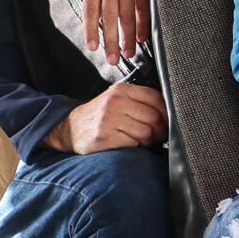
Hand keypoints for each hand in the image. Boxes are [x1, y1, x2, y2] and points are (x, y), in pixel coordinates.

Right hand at [43, 84, 165, 153]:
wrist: (71, 129)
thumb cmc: (98, 116)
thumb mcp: (115, 99)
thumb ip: (137, 100)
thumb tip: (167, 111)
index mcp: (120, 90)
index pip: (155, 97)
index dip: (166, 112)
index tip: (167, 121)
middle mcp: (115, 102)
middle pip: (153, 117)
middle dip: (160, 130)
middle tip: (158, 136)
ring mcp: (109, 120)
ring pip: (145, 132)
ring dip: (148, 140)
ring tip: (143, 141)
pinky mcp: (105, 137)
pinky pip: (133, 143)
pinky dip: (136, 146)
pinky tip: (131, 144)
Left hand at [81, 0, 159, 64]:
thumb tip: (96, 4)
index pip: (90, 8)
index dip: (91, 29)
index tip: (93, 46)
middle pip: (108, 16)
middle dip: (109, 40)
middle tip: (111, 58)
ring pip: (126, 13)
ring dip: (127, 35)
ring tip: (128, 52)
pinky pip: (142, 3)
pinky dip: (142, 20)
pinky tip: (142, 34)